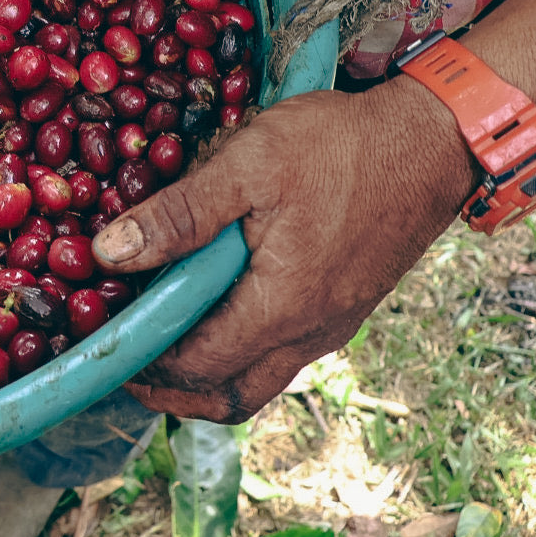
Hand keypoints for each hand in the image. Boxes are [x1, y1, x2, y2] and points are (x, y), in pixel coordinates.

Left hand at [91, 78, 476, 422]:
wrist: (433, 140)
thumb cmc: (341, 146)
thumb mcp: (249, 164)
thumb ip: (179, 213)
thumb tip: (108, 253)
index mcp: (282, 307)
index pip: (198, 367)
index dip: (144, 365)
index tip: (102, 347)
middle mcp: (311, 332)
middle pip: (230, 396)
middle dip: (171, 390)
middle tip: (126, 360)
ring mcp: (333, 324)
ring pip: (260, 378)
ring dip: (206, 373)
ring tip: (162, 335)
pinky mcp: (346, 306)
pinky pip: (283, 351)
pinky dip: (240, 349)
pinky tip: (215, 307)